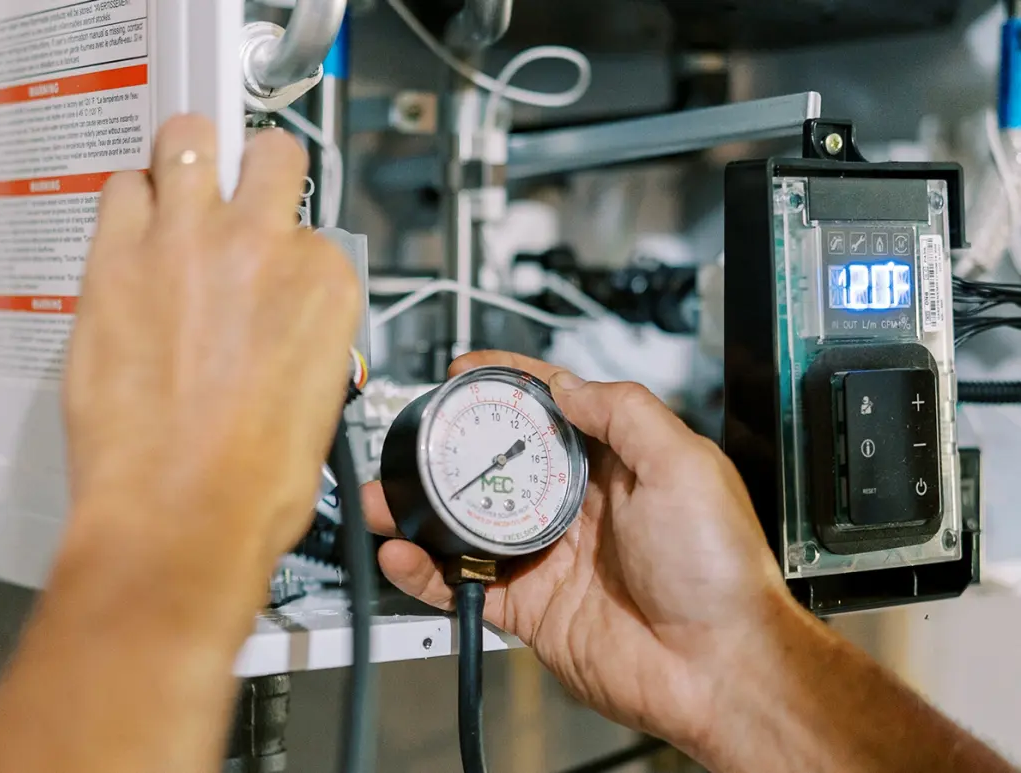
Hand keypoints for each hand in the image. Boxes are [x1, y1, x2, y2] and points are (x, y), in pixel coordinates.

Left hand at [64, 115, 359, 580]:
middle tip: (239, 194)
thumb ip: (304, 330)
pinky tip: (136, 233)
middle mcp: (265, 247)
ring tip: (180, 195)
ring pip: (189, 140)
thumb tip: (281, 316)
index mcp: (327, 283)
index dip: (291, 248)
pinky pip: (122, 188)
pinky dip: (131, 201)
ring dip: (189, 164)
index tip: (275, 263)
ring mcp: (189, 243)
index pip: (316, 228)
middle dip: (258, 171)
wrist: (185, 516)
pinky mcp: (118, 259)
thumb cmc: (255, 478)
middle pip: (269, 154)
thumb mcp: (319, 396)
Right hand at [363, 351, 789, 755]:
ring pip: (473, 525)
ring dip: (427, 510)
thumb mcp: (683, 464)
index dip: (509, 386)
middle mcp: (580, 508)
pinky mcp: (534, 608)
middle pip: (501, 466)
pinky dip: (430, 572)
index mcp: (617, 467)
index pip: (553, 410)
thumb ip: (625, 413)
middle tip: (415, 438)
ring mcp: (553, 558)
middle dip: (452, 449)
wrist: (719, 668)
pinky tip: (405, 555)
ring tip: (386, 497)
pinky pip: (469, 584)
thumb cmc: (719, 571)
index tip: (469, 371)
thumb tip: (569, 384)